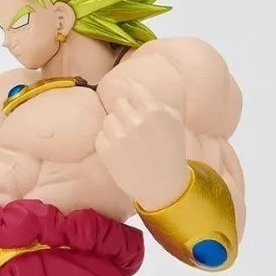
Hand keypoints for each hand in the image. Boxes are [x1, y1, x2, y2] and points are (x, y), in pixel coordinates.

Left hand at [95, 80, 190, 210]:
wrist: (163, 186)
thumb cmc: (171, 153)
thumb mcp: (175, 123)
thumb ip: (158, 103)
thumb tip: (136, 90)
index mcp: (154, 111)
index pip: (133, 89)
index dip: (131, 92)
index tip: (128, 94)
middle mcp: (135, 121)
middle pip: (119, 104)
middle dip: (125, 113)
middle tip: (134, 129)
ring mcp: (119, 136)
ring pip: (108, 120)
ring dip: (115, 128)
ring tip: (128, 143)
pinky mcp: (107, 152)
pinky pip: (100, 137)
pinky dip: (108, 143)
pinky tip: (121, 153)